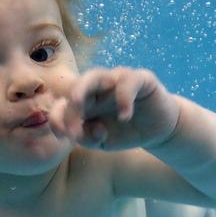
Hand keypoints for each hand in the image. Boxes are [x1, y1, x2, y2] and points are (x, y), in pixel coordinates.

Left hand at [49, 67, 179, 149]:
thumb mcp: (101, 142)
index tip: (63, 136)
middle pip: (75, 87)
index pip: (62, 104)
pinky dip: (123, 97)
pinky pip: (128, 82)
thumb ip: (87, 138)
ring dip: (83, 89)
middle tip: (70, 125)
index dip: (58, 118)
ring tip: (78, 103)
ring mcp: (116, 80)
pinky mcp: (140, 79)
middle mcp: (96, 88)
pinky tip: (124, 117)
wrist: (158, 130)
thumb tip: (82, 132)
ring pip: (94, 75)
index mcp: (83, 102)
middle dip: (69, 105)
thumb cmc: (124, 133)